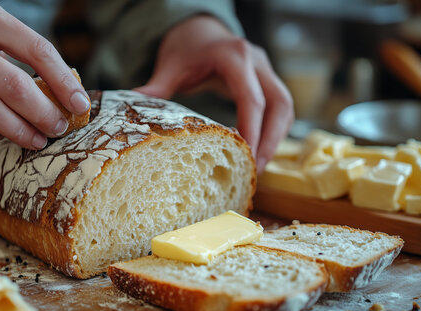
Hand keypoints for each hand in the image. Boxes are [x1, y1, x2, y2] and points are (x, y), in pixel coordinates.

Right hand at [0, 0, 89, 148]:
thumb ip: (18, 52)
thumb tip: (63, 93)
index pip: (36, 49)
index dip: (64, 81)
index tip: (80, 105)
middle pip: (14, 85)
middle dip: (44, 113)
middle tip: (59, 128)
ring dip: (19, 130)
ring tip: (37, 140)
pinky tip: (1, 136)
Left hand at [135, 15, 293, 170]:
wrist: (201, 30)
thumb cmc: (187, 48)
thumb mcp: (171, 65)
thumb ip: (158, 86)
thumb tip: (135, 103)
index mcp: (234, 57)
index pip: (252, 97)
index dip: (253, 128)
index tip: (246, 156)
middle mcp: (256, 62)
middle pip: (279, 103)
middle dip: (271, 139)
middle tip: (256, 169)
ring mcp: (266, 71)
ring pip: (285, 107)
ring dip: (276, 137)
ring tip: (258, 166)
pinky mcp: (268, 81)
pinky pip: (281, 108)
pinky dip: (274, 131)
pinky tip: (259, 150)